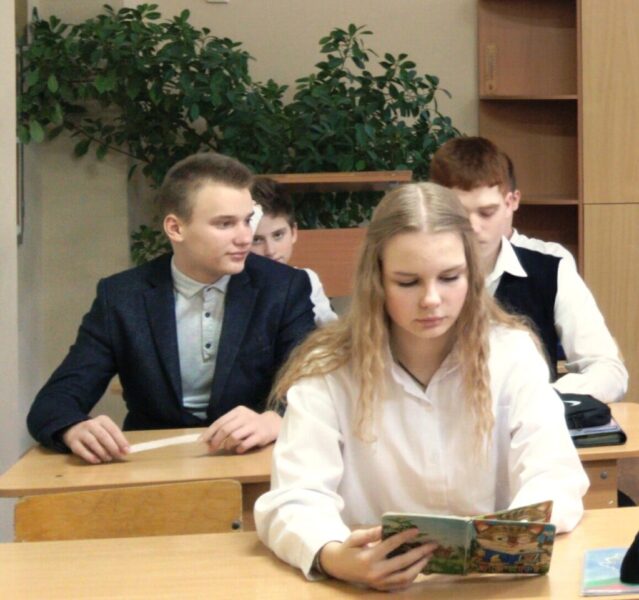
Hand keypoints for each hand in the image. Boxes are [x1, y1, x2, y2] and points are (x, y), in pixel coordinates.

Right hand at [62, 415, 129, 463]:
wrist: (73, 429)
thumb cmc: (95, 432)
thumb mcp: (105, 430)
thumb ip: (115, 439)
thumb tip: (125, 450)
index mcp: (102, 420)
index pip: (113, 430)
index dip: (121, 441)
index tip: (127, 451)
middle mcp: (91, 424)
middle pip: (103, 436)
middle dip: (113, 447)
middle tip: (118, 456)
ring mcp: (81, 432)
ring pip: (93, 443)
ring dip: (102, 452)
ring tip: (108, 458)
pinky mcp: (72, 442)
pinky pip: (81, 450)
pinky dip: (90, 456)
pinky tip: (97, 460)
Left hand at [199, 407, 280, 453]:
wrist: (272, 424)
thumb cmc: (251, 423)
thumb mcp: (239, 420)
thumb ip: (226, 426)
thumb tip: (207, 440)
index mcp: (238, 411)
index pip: (220, 421)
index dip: (209, 433)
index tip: (201, 442)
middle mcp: (245, 416)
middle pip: (225, 429)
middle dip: (215, 440)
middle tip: (211, 449)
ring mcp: (254, 426)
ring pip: (234, 436)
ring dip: (228, 445)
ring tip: (228, 447)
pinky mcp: (260, 435)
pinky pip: (245, 444)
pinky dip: (239, 449)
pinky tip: (239, 450)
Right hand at [319, 526, 436, 591]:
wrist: (338, 567)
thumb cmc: (348, 548)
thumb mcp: (356, 537)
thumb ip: (371, 533)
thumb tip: (387, 527)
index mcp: (368, 557)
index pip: (390, 545)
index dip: (404, 537)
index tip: (416, 530)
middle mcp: (376, 572)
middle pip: (403, 562)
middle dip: (419, 553)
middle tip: (432, 545)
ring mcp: (380, 583)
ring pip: (405, 577)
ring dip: (419, 567)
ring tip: (429, 556)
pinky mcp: (382, 588)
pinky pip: (401, 585)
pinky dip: (413, 576)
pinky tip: (420, 567)